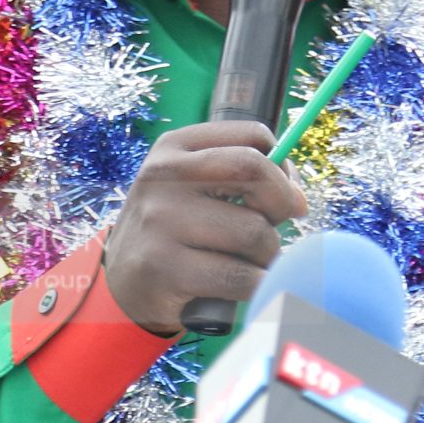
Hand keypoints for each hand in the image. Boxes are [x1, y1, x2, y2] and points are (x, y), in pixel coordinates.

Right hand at [98, 121, 308, 335]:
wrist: (125, 284)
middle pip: (254, 170)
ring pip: (253, 231)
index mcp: (174, 147)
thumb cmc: (178, 231)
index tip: (284, 193)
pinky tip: (251, 287)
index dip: (282, 167)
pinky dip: (259, 285)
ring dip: (269, 254)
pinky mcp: (164, 267)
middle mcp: (163, 176)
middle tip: (276, 228)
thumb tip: (298, 199)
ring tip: (252, 262)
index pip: (253, 135)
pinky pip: (240, 276)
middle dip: (281, 203)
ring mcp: (160, 221)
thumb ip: (245, 179)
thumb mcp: (195, 189)